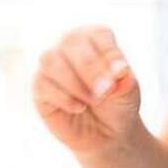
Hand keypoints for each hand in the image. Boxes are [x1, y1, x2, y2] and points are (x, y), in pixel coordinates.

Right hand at [33, 25, 143, 154]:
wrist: (105, 133)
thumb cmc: (117, 103)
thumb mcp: (128, 91)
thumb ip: (125, 80)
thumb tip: (121, 72)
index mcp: (95, 37)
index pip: (98, 34)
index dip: (109, 53)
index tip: (121, 74)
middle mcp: (69, 45)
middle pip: (72, 43)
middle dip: (90, 69)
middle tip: (105, 90)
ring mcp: (51, 66)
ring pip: (52, 61)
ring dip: (75, 83)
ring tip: (94, 100)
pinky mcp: (39, 88)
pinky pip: (43, 85)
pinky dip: (64, 98)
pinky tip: (79, 108)